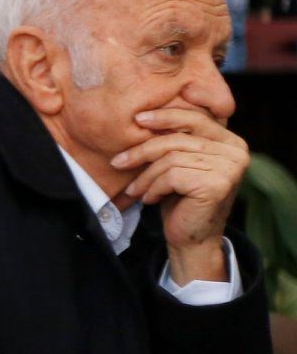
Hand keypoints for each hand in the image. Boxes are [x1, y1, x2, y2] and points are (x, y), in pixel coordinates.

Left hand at [111, 106, 247, 282]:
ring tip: (135, 189)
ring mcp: (230, 168)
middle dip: (142, 150)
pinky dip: (154, 188)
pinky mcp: (217, 185)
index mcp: (231, 141)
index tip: (138, 119)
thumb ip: (176, 139)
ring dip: (145, 176)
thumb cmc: (181, 197)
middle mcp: (237, 152)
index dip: (165, 116)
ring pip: (170, 159)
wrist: (192, 238)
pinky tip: (150, 199)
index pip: (196, 118)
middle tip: (118, 162)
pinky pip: (172, 176)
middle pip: (177, 139)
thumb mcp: (179, 162)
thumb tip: (142, 115)